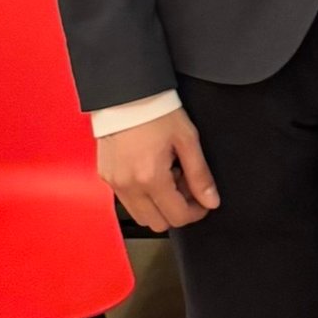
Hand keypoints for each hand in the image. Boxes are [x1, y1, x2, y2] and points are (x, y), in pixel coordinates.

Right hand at [98, 108, 219, 231]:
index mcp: (150, 178)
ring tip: (168, 175)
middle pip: (157, 223)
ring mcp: (114, 184)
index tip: (204, 202)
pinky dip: (143, 195)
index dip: (196, 212)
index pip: (177, 216)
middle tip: (186, 184)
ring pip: (140, 215)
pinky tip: (152, 171)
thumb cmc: (157, 111)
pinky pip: (127, 200)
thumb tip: (211, 200)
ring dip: (158, 204)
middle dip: (176, 209)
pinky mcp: (106, 177)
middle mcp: (128, 186)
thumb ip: (200, 175)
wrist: (127, 94)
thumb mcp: (187, 140)